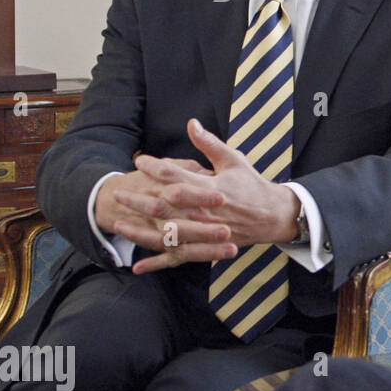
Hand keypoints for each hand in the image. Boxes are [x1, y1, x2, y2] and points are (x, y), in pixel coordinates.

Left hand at [113, 119, 300, 273]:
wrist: (272, 216)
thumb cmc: (251, 185)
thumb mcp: (234, 160)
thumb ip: (209, 144)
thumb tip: (191, 123)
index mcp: (209, 187)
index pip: (174, 175)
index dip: (154, 167)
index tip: (139, 161)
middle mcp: (203, 211)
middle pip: (163, 206)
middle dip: (138, 199)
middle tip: (118, 193)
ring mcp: (203, 232)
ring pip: (165, 234)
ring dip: (140, 231)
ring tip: (118, 224)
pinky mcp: (205, 246)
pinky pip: (177, 257)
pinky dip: (156, 263)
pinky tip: (137, 267)